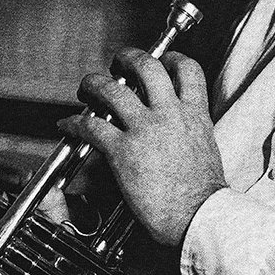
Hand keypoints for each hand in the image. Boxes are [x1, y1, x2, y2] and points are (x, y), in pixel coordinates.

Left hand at [58, 48, 226, 246]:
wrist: (198, 217)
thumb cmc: (203, 195)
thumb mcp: (206, 150)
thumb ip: (191, 132)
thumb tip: (179, 134)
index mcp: (195, 115)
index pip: (187, 70)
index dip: (171, 59)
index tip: (162, 60)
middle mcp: (170, 115)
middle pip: (146, 67)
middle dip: (128, 58)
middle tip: (118, 64)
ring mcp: (145, 130)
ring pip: (112, 90)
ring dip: (94, 84)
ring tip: (87, 87)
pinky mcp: (123, 151)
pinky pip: (91, 127)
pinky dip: (75, 124)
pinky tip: (68, 125)